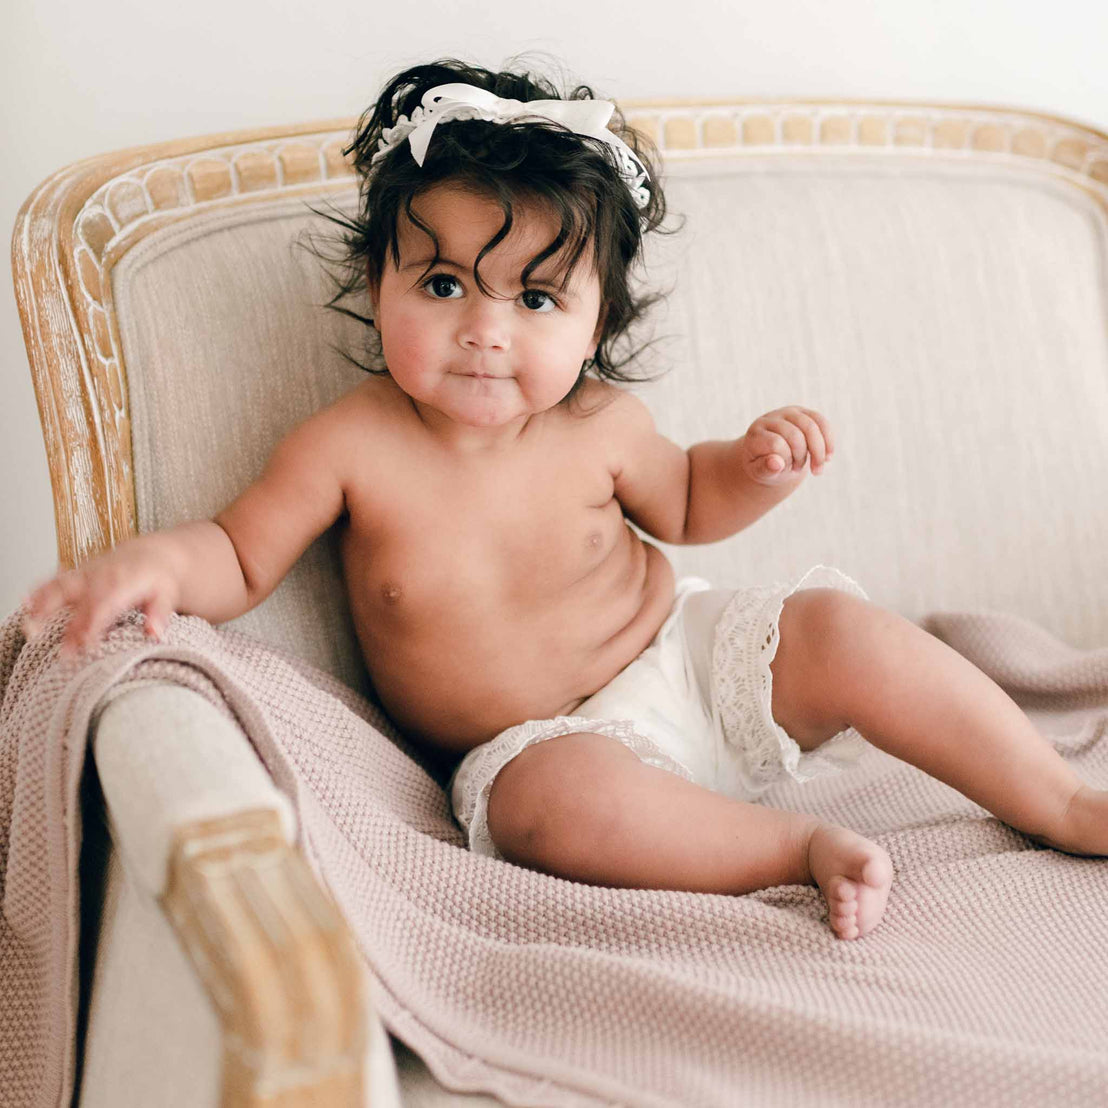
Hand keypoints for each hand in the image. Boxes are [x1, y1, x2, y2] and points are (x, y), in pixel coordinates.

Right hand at [21, 535, 181, 657]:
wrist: (150, 556)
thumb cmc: (158, 580)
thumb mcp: (167, 595)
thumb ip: (160, 613)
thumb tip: (153, 632)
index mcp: (124, 582)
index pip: (105, 605)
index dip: (94, 624)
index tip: (86, 645)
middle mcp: (102, 577)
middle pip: (81, 602)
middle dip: (71, 627)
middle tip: (64, 652)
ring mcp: (87, 575)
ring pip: (61, 588)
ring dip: (44, 606)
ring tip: (32, 627)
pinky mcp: (77, 575)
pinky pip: (55, 580)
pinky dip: (40, 590)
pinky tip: (26, 602)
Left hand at [739, 406, 833, 485]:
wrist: (772, 456)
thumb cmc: (764, 466)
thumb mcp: (760, 472)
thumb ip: (764, 469)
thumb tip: (776, 463)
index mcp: (756, 433)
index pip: (776, 444)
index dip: (785, 460)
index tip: (783, 470)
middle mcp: (771, 418)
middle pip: (795, 435)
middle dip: (801, 457)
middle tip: (797, 471)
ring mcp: (788, 413)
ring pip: (811, 427)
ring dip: (818, 452)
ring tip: (817, 470)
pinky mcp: (803, 412)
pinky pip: (821, 422)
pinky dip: (828, 441)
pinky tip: (828, 457)